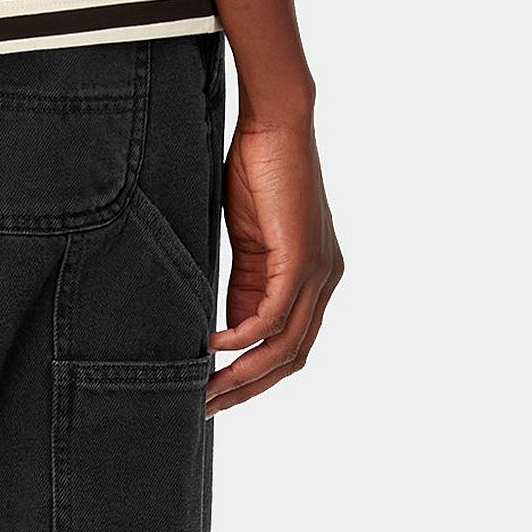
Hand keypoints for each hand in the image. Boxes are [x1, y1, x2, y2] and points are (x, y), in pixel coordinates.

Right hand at [206, 116, 343, 414]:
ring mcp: (319, 273)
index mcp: (314, 280)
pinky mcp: (302, 259)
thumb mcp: (247, 245)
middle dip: (247, 389)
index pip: (290, 347)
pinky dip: (242, 338)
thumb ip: (244, 287)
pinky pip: (272, 316)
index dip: (255, 377)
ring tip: (205, 390)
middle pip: (291, 358)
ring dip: (243, 374)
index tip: (217, 394)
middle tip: (207, 407)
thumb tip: (227, 332)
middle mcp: (326, 282)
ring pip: (284, 346)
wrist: (275, 124)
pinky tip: (213, 346)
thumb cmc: (257, 172)